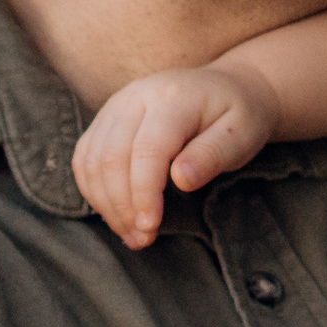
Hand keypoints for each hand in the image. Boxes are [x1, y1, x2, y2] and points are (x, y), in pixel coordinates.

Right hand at [70, 67, 278, 247]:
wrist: (228, 88)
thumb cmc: (239, 115)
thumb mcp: (241, 134)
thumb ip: (212, 155)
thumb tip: (181, 180)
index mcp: (172, 97)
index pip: (147, 149)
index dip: (143, 192)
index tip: (150, 226)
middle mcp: (136, 95)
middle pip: (111, 156)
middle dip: (122, 205)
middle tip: (142, 239)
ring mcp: (116, 105)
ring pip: (91, 159)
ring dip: (105, 204)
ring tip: (132, 234)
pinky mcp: (106, 119)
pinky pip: (85, 158)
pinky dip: (94, 191)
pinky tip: (117, 214)